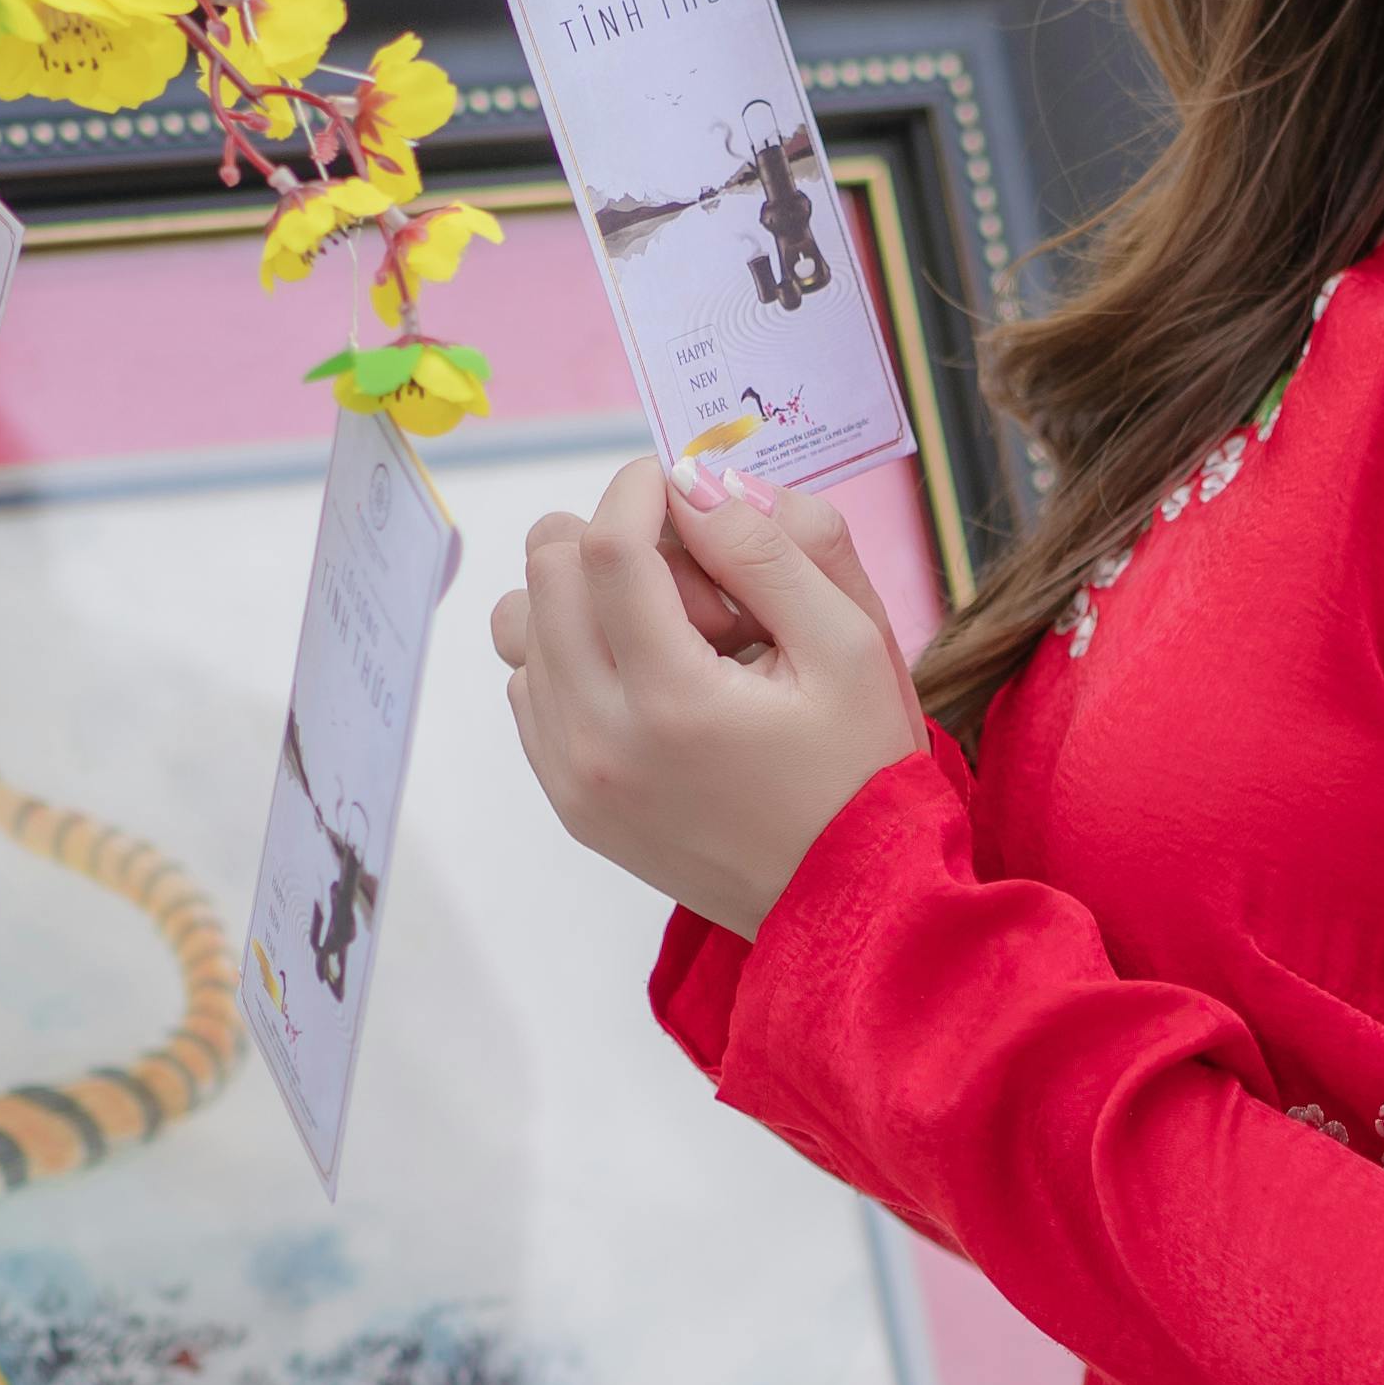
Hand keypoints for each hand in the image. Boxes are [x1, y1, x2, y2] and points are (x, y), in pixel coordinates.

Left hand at [491, 455, 929, 936]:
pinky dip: (574, 658)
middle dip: (612, 541)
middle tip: (694, 579)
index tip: (680, 482)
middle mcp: (600, 744)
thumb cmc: (862, 773)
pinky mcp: (568, 801)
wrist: (847, 903)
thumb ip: (774, 550)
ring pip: (522, 627)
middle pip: (545, 574)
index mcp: (673, 703)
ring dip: (585, 598)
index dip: (639, 489)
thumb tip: (693, 483)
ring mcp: (573, 778)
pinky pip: (529, 689)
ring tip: (669, 634)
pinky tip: (651, 680)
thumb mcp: (850, 647)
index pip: (606, 547)